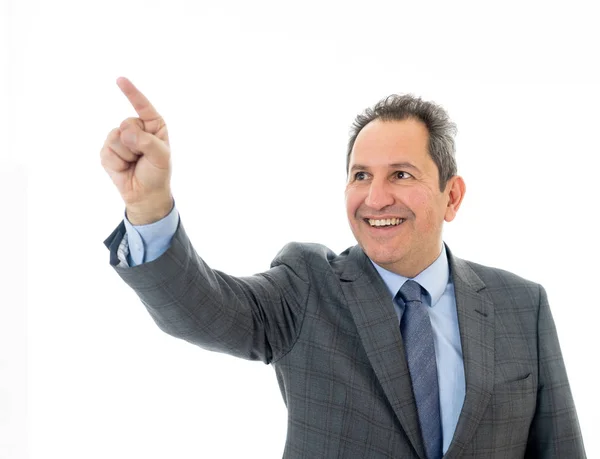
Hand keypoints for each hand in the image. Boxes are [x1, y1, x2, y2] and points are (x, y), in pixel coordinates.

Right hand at [100, 77, 172, 224]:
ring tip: (134, 162)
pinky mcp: (107, 151)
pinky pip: (107, 151)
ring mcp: (120, 138)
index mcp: (153, 125)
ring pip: (116, 137)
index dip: (131, 93)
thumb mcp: (161, 157)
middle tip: (142, 157)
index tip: (120, 80)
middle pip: (127, 124)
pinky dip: (116, 162)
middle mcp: (136, 128)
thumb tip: (125, 133)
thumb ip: (147, 142)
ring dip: (126, 154)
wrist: (144, 194)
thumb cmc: (157, 173)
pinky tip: (123, 167)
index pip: (143, 106)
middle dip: (136, 144)